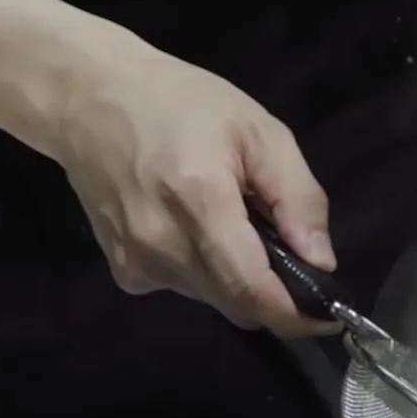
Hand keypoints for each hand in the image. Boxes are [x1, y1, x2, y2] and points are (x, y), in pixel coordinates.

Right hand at [52, 33, 340, 338]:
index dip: (296, 315)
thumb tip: (322, 262)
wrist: (89, 99)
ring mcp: (137, 262)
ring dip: (237, 280)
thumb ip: (297, 197)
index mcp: (201, 203)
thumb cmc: (181, 104)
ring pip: (212, 300)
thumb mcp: (258, 131)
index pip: (253, 290)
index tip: (328, 318)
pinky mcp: (123, 271)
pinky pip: (182, 289)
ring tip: (232, 226)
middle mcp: (163, 244)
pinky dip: (204, 273)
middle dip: (273, 296)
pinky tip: (193, 229)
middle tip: (290, 260)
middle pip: (237, 304)